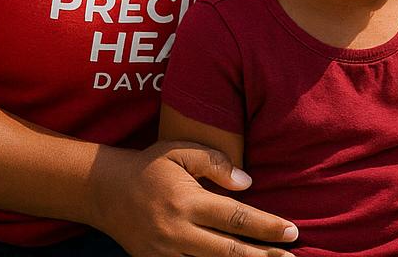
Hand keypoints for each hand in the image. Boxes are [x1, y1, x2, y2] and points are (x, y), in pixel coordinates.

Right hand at [87, 141, 297, 256]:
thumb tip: (247, 183)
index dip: (267, 227)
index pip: (236, 218)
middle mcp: (177, 232)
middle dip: (263, 256)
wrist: (105, 191)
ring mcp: (164, 252)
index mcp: (188, 202)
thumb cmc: (151, 166)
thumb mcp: (183, 151)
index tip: (291, 231)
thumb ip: (216, 162)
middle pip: (228, 251)